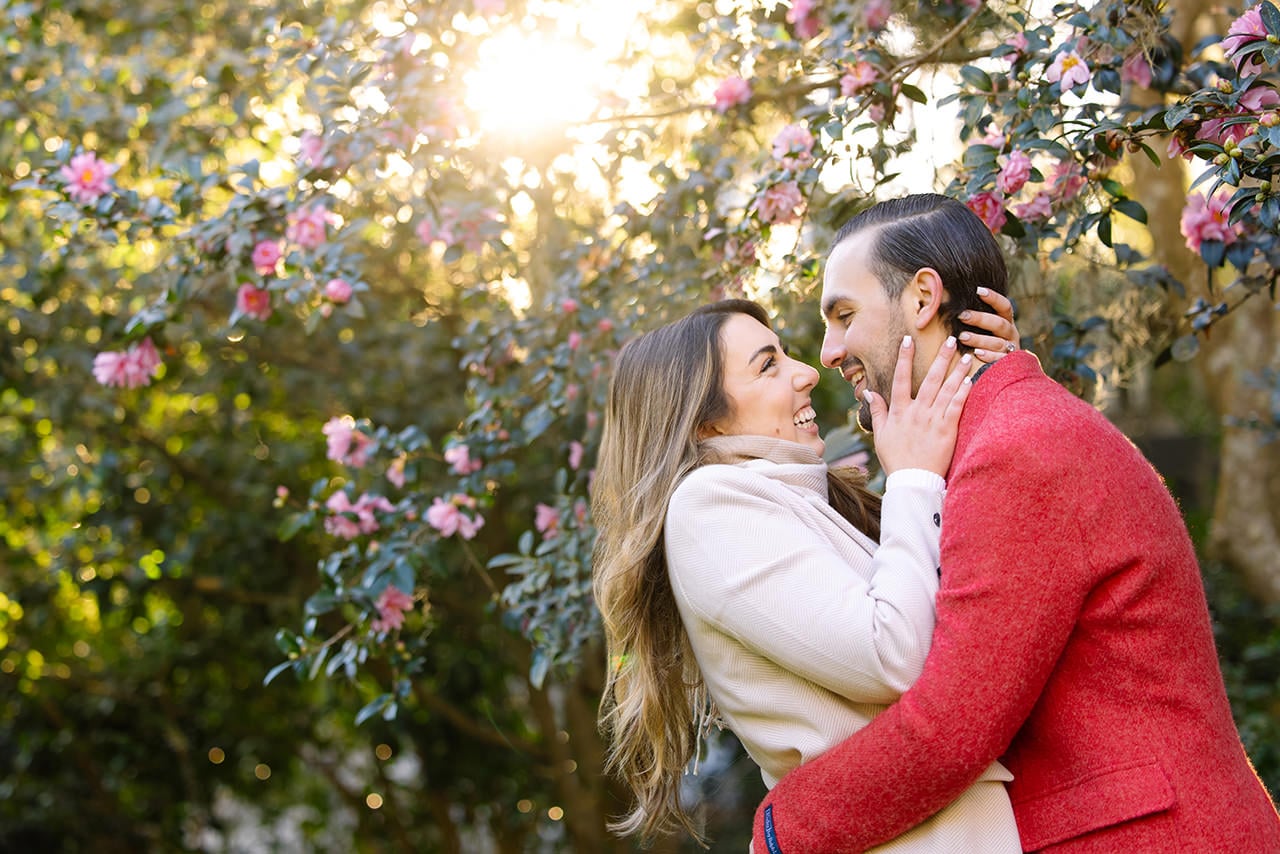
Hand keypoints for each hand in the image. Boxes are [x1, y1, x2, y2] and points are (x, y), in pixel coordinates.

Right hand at [864, 335, 971, 476]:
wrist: (912, 481)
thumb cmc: (895, 459)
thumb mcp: (881, 435)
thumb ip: (878, 411)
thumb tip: (869, 392)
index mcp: (899, 412)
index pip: (900, 379)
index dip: (904, 358)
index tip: (908, 340)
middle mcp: (916, 412)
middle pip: (929, 379)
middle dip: (940, 358)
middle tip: (951, 340)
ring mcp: (932, 420)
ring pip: (946, 390)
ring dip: (956, 371)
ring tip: (966, 356)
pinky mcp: (947, 430)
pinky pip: (956, 407)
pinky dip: (963, 392)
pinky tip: (970, 380)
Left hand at [958, 286, 1019, 363]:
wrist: (1005, 367)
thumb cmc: (986, 342)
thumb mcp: (985, 328)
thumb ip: (975, 316)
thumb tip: (951, 300)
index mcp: (1006, 321)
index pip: (1004, 306)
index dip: (993, 298)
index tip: (978, 290)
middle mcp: (1011, 333)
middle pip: (998, 323)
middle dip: (980, 319)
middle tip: (962, 316)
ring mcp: (1011, 349)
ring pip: (997, 342)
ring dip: (979, 339)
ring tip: (962, 337)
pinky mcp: (1008, 363)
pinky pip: (999, 359)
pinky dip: (989, 356)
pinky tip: (976, 353)